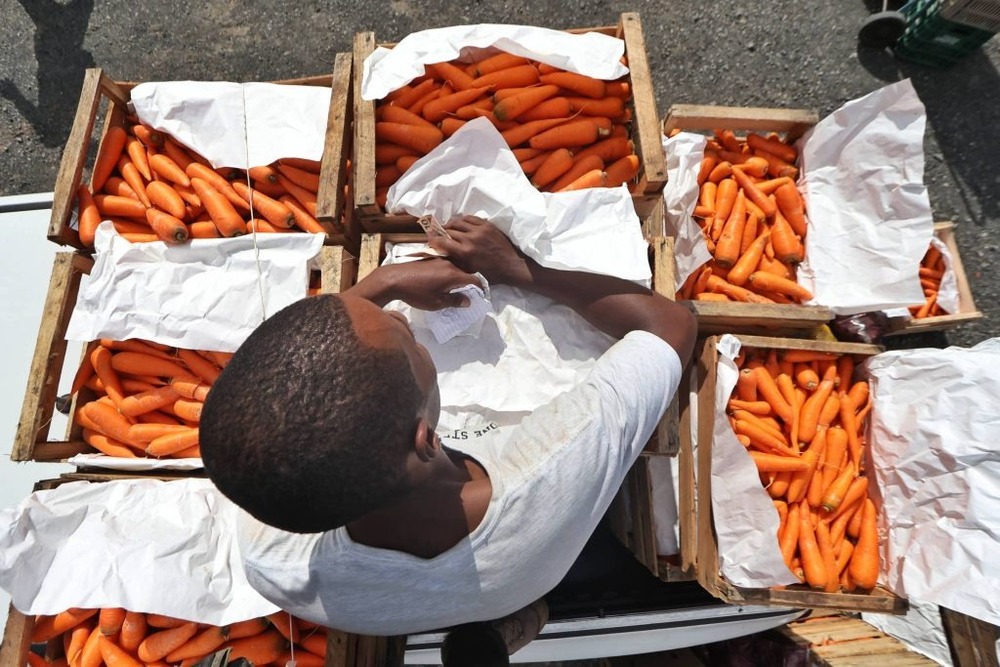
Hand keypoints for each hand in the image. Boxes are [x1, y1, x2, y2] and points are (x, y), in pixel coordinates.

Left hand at [358, 258, 482, 310]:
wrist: (393, 279)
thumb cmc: (416, 293)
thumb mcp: (437, 302)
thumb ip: (454, 300)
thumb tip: (468, 301)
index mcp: (453, 275)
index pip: (475, 280)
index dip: (480, 289)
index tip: (481, 296)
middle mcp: (450, 264)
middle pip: (466, 273)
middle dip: (469, 283)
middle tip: (468, 294)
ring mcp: (440, 260)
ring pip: (456, 268)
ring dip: (458, 278)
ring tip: (455, 289)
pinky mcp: (431, 259)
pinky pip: (446, 266)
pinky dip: (449, 274)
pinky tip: (442, 282)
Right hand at [428, 216, 529, 286]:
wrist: (513, 266)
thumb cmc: (493, 274)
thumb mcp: (471, 272)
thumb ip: (458, 263)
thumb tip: (446, 256)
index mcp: (465, 252)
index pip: (442, 241)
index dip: (433, 240)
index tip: (430, 240)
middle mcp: (470, 239)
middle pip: (449, 230)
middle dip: (441, 232)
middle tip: (438, 233)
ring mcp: (479, 230)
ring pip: (458, 221)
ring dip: (451, 224)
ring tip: (448, 227)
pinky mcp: (487, 225)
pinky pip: (471, 217)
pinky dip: (463, 220)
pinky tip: (461, 223)